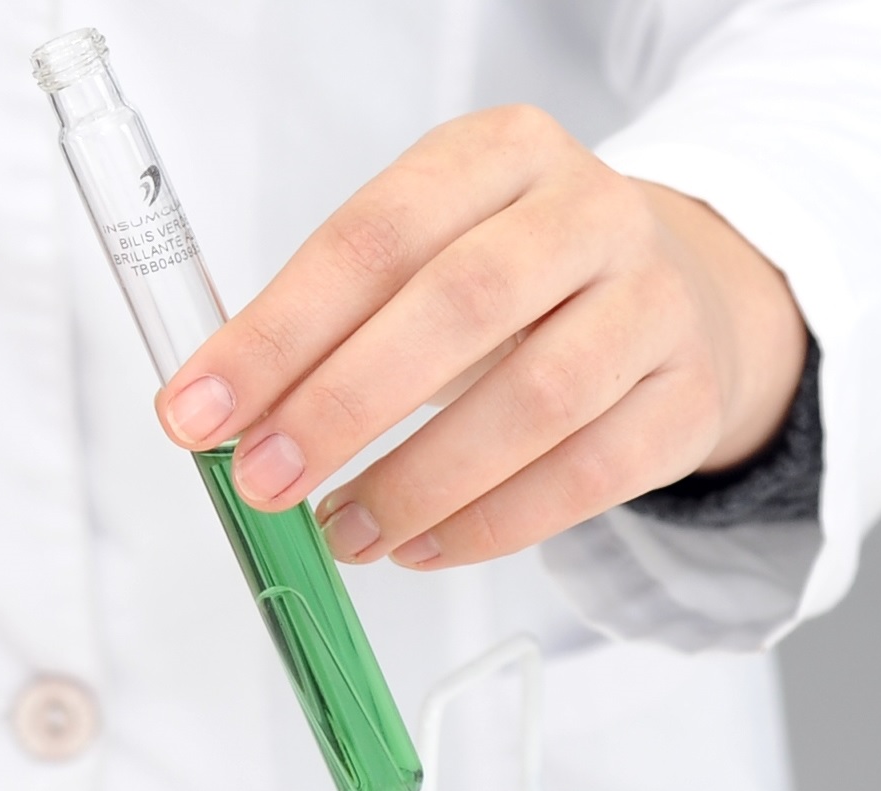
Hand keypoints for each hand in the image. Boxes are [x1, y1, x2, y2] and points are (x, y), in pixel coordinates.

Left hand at [155, 106, 805, 572]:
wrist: (671, 299)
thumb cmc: (510, 289)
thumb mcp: (419, 265)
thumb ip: (323, 326)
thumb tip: (212, 417)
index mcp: (501, 153)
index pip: (375, 235)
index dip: (277, 331)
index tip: (194, 411)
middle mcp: (589, 213)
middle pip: (460, 305)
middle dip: (341, 405)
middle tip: (263, 482)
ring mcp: (654, 302)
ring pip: (533, 400)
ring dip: (415, 482)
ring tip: (339, 532)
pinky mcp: (686, 396)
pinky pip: (585, 476)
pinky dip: (488, 525)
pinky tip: (418, 547)